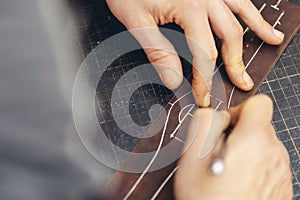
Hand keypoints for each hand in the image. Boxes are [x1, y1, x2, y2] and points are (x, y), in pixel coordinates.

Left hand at [106, 0, 284, 106]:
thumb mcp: (137, 21)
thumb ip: (158, 50)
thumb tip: (174, 79)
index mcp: (189, 7)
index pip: (205, 53)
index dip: (205, 79)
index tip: (203, 96)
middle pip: (229, 36)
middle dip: (235, 63)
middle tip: (242, 83)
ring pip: (242, 11)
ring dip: (258, 29)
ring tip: (273, 40)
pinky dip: (248, 8)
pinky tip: (254, 15)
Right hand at [174, 95, 292, 199]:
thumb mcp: (192, 156)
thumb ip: (203, 123)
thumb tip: (212, 113)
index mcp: (254, 140)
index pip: (258, 104)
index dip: (239, 110)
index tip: (226, 127)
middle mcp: (274, 153)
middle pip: (260, 126)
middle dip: (239, 132)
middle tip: (221, 153)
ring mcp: (281, 171)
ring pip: (264, 146)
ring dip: (247, 150)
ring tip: (228, 171)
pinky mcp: (282, 186)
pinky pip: (268, 164)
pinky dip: (255, 167)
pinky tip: (239, 183)